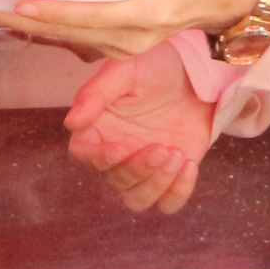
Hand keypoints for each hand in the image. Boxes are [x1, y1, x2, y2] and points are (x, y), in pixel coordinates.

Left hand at [0, 0, 262, 58]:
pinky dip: (43, 30)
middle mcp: (129, 38)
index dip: (52, 12)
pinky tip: (15, 20)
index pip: (89, 15)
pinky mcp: (116, 43)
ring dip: (24, 27)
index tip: (17, 5)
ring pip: (66, 38)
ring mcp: (122, 45)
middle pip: (67, 32)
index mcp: (145, 14)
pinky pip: (74, 39)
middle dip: (19, 21)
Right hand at [65, 49, 217, 211]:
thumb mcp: (124, 70)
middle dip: (139, 168)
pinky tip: (189, 164)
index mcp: (96, 129)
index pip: (83, 156)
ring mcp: (143, 168)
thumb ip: (96, 94)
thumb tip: (71, 122)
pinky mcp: (170, 176)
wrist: (198, 70)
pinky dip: (178, 192)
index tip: (119, 148)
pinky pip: (167, 203)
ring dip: (156, 184)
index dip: (98, 158)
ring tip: (177, 155)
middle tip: (162, 147)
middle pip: (115, 181)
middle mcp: (115, 153)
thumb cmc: (154, 64)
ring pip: (137, 200)